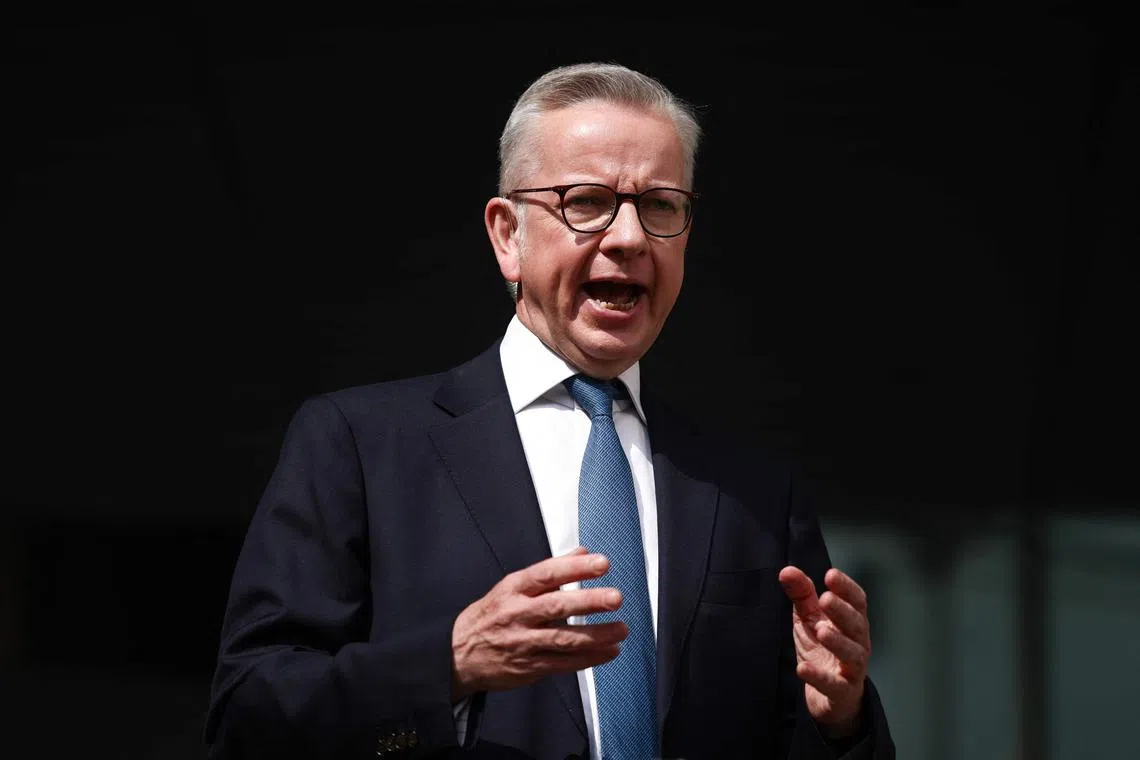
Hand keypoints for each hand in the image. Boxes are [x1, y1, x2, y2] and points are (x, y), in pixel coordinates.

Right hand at [451, 547, 628, 699]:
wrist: (457, 655)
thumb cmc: (489, 616)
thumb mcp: (511, 586)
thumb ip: (550, 571)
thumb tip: (582, 551)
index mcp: (514, 589)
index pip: (547, 574)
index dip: (575, 567)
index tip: (601, 563)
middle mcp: (518, 614)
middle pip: (556, 606)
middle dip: (589, 602)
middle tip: (615, 597)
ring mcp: (523, 642)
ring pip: (563, 639)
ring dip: (596, 635)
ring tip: (620, 629)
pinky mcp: (529, 667)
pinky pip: (563, 664)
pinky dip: (589, 658)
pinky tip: (609, 651)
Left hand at [778, 566, 870, 735]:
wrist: (829, 698)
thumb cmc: (822, 650)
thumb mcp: (809, 620)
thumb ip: (802, 596)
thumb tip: (787, 571)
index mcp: (852, 623)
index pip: (857, 602)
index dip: (847, 588)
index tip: (831, 575)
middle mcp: (858, 644)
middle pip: (857, 625)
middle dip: (843, 611)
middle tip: (826, 599)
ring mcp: (852, 669)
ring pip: (853, 655)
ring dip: (838, 642)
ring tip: (821, 630)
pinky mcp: (842, 693)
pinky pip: (835, 686)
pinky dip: (819, 677)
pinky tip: (802, 668)